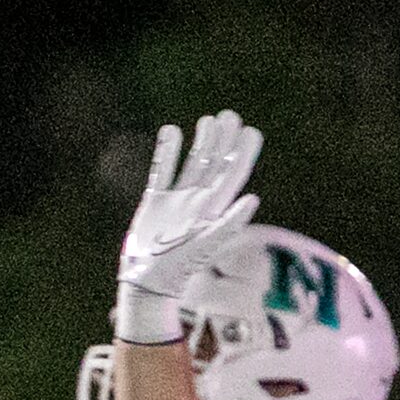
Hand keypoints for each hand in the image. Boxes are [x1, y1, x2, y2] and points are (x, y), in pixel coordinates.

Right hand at [116, 111, 261, 338]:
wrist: (147, 283)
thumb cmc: (178, 268)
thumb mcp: (206, 245)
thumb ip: (230, 222)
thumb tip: (253, 198)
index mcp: (214, 209)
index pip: (233, 175)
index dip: (243, 153)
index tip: (250, 131)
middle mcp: (198, 202)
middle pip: (216, 164)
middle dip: (224, 140)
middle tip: (230, 115)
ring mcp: (176, 201)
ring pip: (193, 164)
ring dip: (201, 142)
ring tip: (208, 120)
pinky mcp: (155, 202)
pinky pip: (162, 171)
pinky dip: (166, 152)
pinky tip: (170, 131)